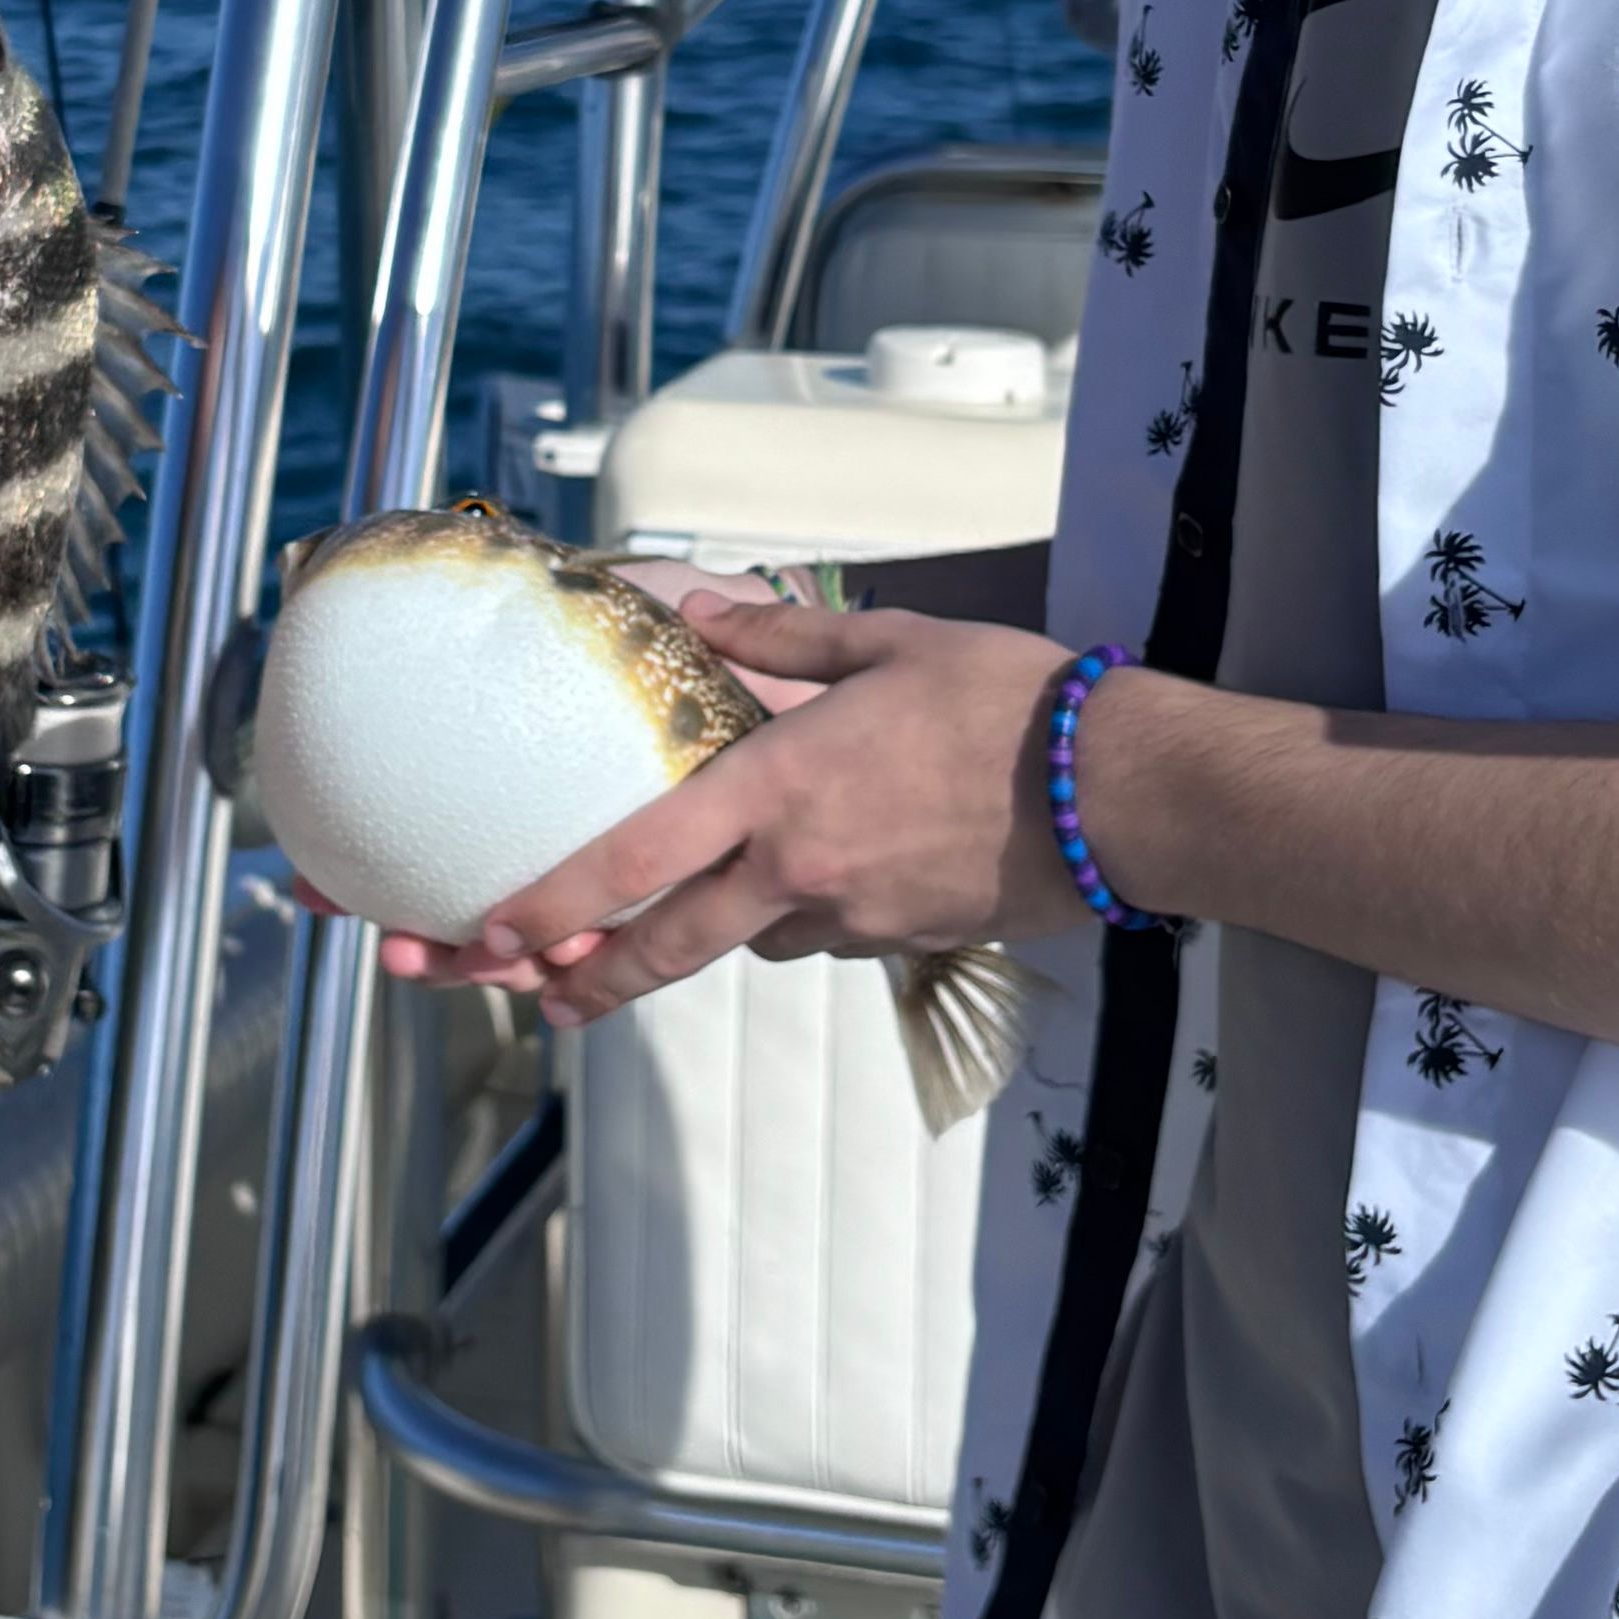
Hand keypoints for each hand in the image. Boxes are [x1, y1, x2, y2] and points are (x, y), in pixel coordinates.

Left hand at [374, 597, 1083, 1018]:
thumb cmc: (1010, 702)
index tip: (496, 931)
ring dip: (721, 927)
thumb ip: (785, 643)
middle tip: (539, 998)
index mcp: (777, 790)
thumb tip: (710, 620)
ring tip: (711, 898)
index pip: (637, 859)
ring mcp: (853, 917)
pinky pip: (827, 935)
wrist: (1122, 792)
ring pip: (753, 937)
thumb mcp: (889, 643)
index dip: (556, 904)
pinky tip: (832, 874)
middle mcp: (798, 870)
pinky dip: (805, 915)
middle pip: (669, 946)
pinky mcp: (903, 940)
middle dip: (593, 978)